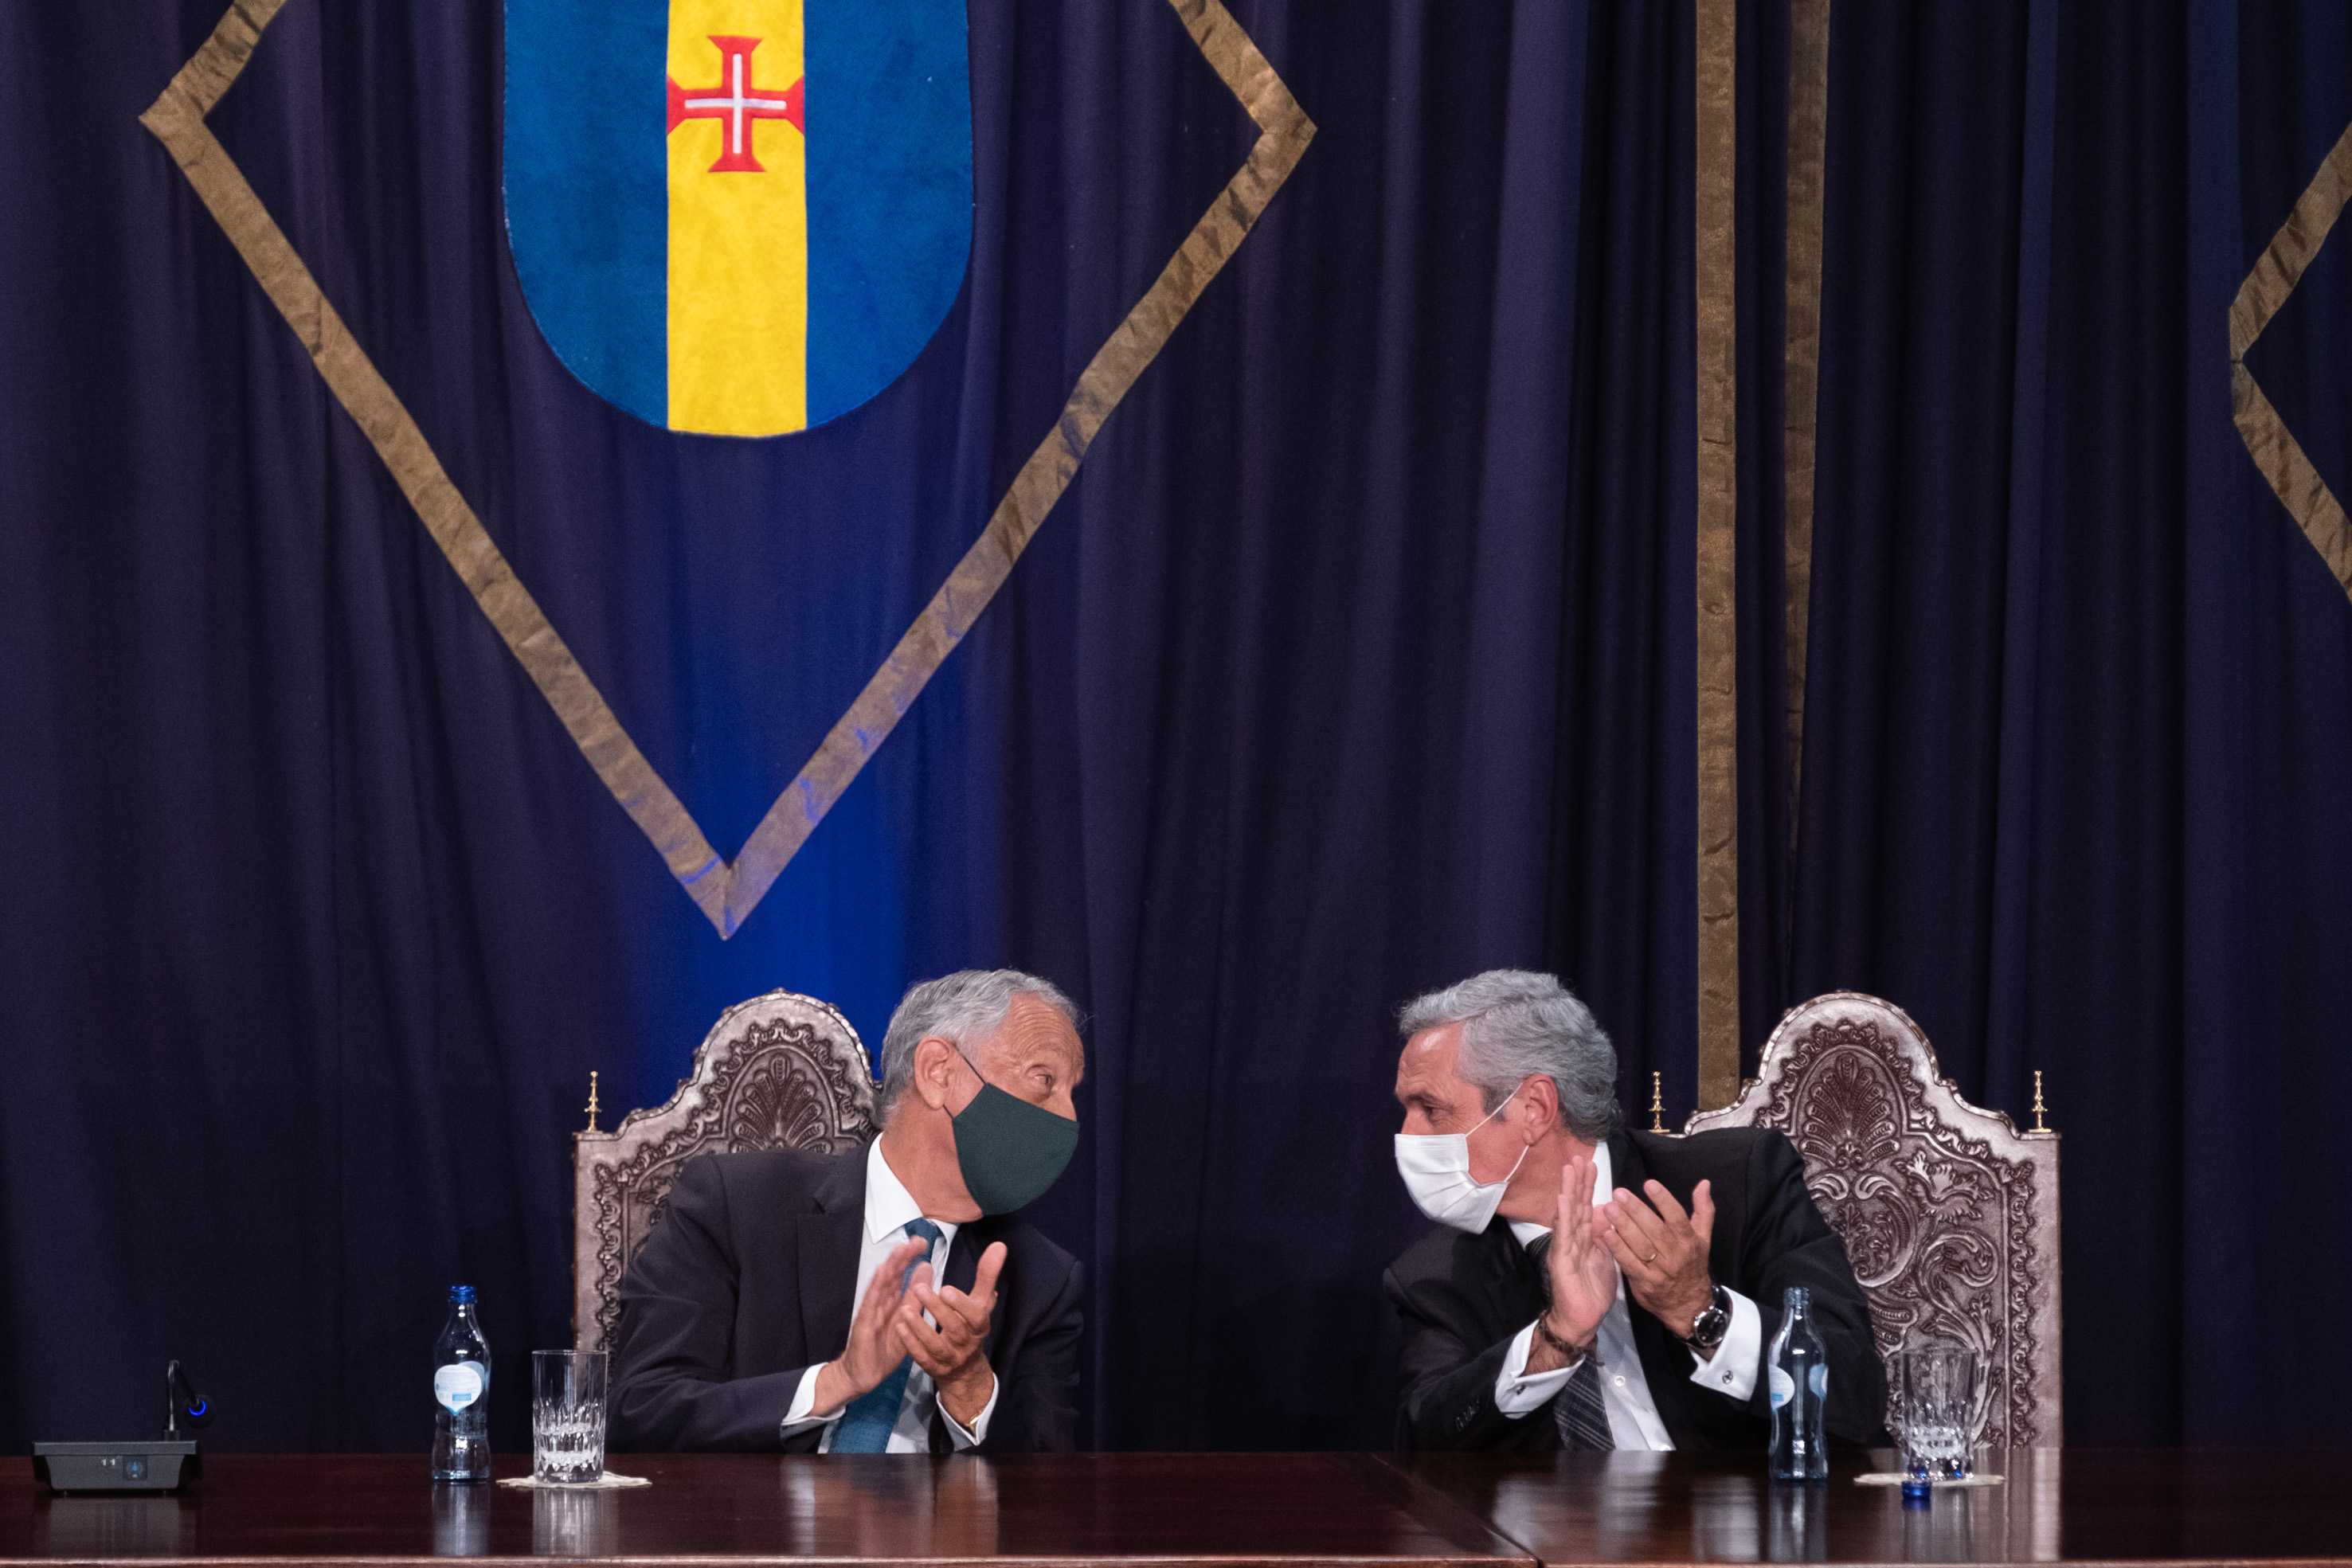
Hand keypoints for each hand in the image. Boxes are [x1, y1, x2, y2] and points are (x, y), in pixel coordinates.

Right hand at [811, 1236, 929, 1414]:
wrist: (863, 1376)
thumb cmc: (884, 1349)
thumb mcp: (906, 1322)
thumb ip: (915, 1297)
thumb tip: (926, 1268)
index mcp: (892, 1302)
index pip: (901, 1276)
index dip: (911, 1259)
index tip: (923, 1242)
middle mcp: (881, 1303)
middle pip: (892, 1276)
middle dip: (903, 1257)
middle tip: (916, 1240)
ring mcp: (871, 1312)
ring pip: (882, 1286)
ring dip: (891, 1266)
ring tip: (900, 1249)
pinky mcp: (863, 1325)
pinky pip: (870, 1304)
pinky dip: (875, 1287)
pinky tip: (881, 1273)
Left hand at [897, 1240, 1005, 1426]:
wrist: (965, 1368)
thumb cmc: (971, 1325)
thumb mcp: (982, 1301)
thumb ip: (987, 1274)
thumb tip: (999, 1246)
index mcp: (979, 1325)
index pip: (975, 1316)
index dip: (961, 1304)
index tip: (946, 1289)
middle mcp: (966, 1343)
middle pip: (954, 1328)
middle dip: (937, 1309)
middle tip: (919, 1289)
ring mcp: (949, 1357)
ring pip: (935, 1344)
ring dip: (920, 1327)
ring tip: (905, 1309)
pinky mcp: (933, 1367)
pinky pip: (921, 1357)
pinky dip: (911, 1343)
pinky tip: (899, 1327)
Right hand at [1529, 1155, 1616, 1371]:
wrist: (1581, 1319)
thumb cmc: (1592, 1290)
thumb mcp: (1605, 1259)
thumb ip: (1606, 1238)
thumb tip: (1609, 1216)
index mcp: (1584, 1238)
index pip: (1585, 1206)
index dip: (1587, 1186)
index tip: (1591, 1164)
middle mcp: (1571, 1239)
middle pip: (1574, 1205)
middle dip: (1577, 1181)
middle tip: (1579, 1157)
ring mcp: (1564, 1248)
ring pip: (1567, 1215)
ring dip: (1568, 1191)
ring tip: (1569, 1170)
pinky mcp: (1561, 1260)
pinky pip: (1563, 1236)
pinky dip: (1563, 1217)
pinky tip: (1564, 1200)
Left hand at [1599, 1178, 1716, 1344]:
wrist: (1688, 1305)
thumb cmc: (1692, 1265)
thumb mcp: (1703, 1238)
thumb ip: (1703, 1209)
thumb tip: (1704, 1184)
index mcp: (1689, 1242)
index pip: (1677, 1218)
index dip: (1664, 1200)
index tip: (1648, 1184)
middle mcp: (1675, 1256)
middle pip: (1655, 1230)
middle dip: (1636, 1210)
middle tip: (1620, 1194)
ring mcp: (1659, 1271)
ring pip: (1640, 1246)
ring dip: (1623, 1226)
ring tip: (1609, 1208)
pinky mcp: (1643, 1283)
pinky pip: (1629, 1264)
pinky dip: (1617, 1249)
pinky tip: (1606, 1234)